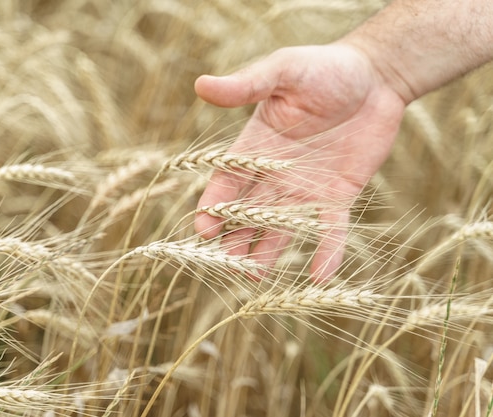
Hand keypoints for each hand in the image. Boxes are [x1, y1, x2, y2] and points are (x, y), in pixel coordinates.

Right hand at [194, 43, 405, 281]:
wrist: (376, 77)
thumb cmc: (325, 67)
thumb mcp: (284, 71)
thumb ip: (247, 85)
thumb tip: (200, 84)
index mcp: (254, 148)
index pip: (225, 183)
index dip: (213, 206)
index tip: (205, 230)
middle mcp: (273, 174)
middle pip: (246, 214)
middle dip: (234, 240)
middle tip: (229, 265)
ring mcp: (304, 189)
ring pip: (279, 229)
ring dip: (265, 253)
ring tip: (254, 278)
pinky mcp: (337, 197)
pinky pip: (329, 230)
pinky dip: (325, 252)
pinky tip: (319, 276)